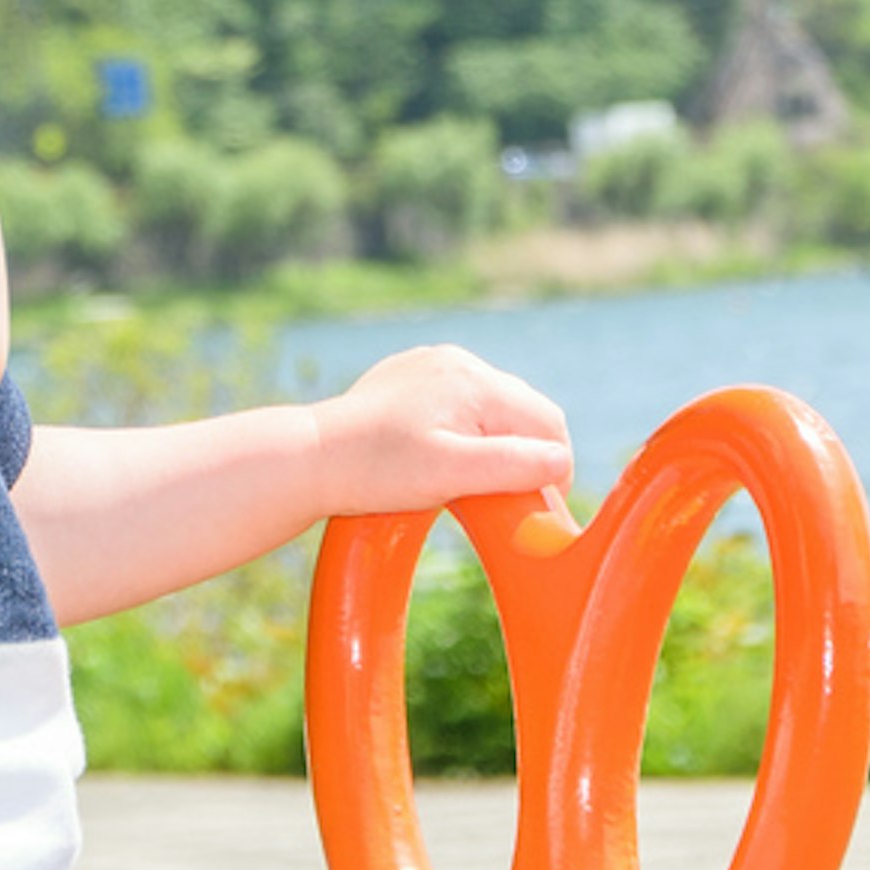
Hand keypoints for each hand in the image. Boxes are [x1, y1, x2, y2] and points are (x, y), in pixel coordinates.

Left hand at [309, 345, 573, 516]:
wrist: (310, 457)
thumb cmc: (376, 470)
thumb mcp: (449, 475)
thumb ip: (509, 465)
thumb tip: (560, 461)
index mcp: (476, 382)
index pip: (547, 422)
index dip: (553, 468)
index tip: (541, 507)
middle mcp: (459, 362)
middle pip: (522, 411)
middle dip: (525, 454)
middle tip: (512, 501)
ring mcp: (432, 366)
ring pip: (492, 407)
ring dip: (496, 442)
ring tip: (477, 483)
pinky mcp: (410, 377)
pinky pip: (459, 402)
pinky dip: (465, 431)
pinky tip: (443, 459)